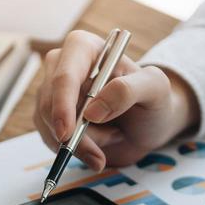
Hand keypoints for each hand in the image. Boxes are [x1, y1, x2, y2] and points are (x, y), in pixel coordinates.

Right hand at [35, 30, 199, 171]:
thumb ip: (127, 91)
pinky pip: (50, 139)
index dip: (62, 105)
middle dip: (75, 135)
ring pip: (49, 126)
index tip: (68, 134)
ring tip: (113, 136)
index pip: (64, 76)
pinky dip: (76, 149)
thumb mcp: (154, 88)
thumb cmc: (151, 99)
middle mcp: (62, 65)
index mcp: (84, 48)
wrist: (146, 125)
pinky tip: (99, 144)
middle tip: (99, 156)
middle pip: (49, 104)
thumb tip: (93, 111)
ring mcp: (52, 92)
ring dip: (82, 143)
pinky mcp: (50, 117)